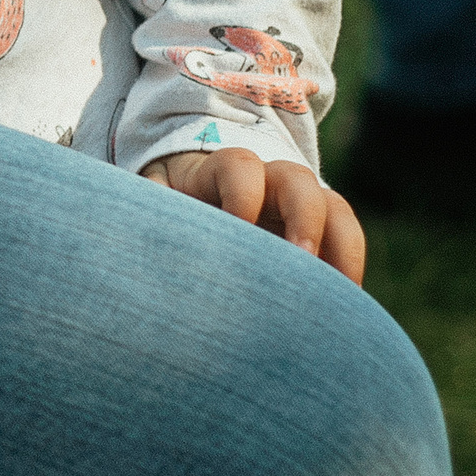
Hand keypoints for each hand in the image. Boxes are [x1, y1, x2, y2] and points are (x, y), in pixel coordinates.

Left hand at [145, 148, 365, 282]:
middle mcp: (269, 180)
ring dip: (341, 248)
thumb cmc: (173, 203)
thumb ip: (149, 208)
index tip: (237, 228)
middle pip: (298, 181)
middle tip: (300, 262)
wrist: (198, 200)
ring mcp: (299, 203)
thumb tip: (126, 227)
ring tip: (340, 297)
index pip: (238, 167)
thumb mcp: (155, 197)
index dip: (241, 194)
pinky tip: (345, 308)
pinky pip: (347, 241)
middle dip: (303, 219)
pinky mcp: (319, 231)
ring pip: (335, 209)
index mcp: (222, 170)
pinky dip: (349, 270)